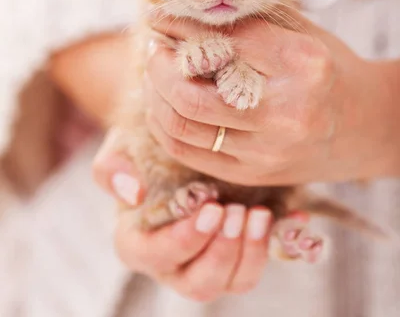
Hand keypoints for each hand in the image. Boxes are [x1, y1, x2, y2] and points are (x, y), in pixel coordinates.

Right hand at [93, 128, 273, 300]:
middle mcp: (173, 261)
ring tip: (260, 214)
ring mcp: (207, 260)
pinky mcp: (236, 251)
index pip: (154, 257)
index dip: (183, 241)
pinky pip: (258, 263)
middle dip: (222, 252)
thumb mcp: (119, 147)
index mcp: (138, 242)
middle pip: (198, 283)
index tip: (210, 209)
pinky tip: (292, 216)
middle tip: (237, 211)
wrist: (177, 136)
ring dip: (250, 253)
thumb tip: (133, 192)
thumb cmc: (142, 145)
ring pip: (232, 282)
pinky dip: (275, 244)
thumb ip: (112, 167)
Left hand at [146, 13, 399, 184]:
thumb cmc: (329, 71)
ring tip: (156, 72)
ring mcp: (267, 152)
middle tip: (154, 47)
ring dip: (155, 95)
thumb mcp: (300, 34)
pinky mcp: (252, 175)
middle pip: (190, 93)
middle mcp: (285, 113)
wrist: (362, 126)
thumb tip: (184, 12)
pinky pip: (188, 152)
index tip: (158, 15)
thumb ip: (249, 21)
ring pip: (181, 126)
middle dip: (158, 66)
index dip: (181, 25)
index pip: (223, 41)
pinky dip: (166, 123)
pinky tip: (165, 102)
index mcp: (303, 64)